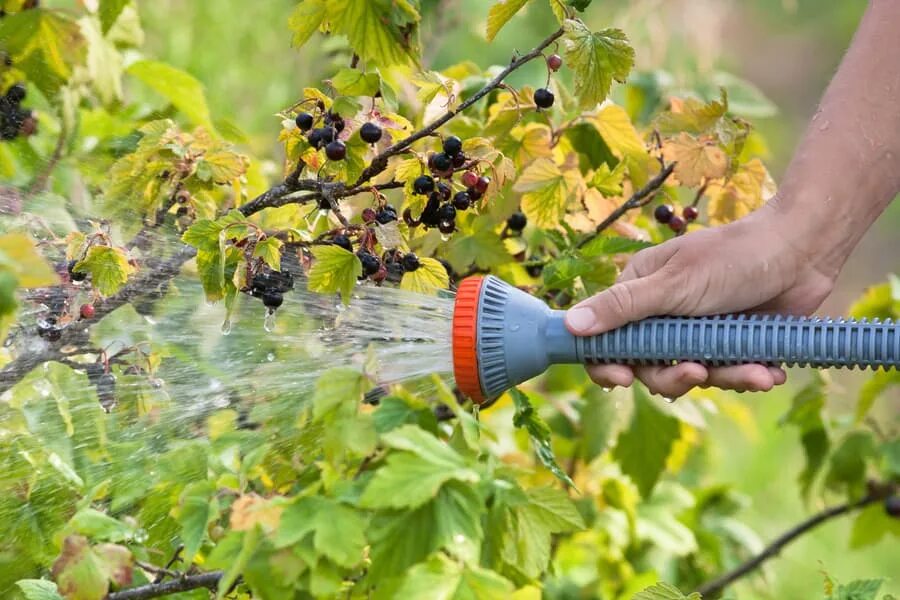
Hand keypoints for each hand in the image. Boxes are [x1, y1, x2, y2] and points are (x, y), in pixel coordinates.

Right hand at [564, 205, 835, 396]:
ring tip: (754, 371)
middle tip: (697, 373)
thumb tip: (569, 325)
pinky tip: (767, 370)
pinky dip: (747, 375)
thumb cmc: (733, 257)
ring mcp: (696, 331)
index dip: (607, 362)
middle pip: (648, 365)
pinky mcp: (729, 344)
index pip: (605, 337)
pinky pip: (726, 373)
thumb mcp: (673, 284)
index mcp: (638, 293)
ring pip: (691, 374)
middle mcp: (662, 315)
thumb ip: (623, 307)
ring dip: (723, 377)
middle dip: (673, 377)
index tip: (622, 379)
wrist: (802, 251)